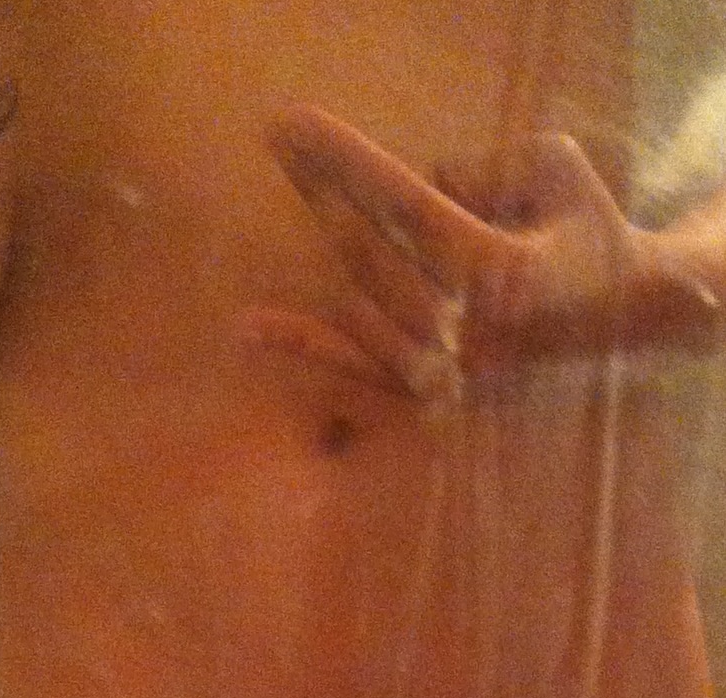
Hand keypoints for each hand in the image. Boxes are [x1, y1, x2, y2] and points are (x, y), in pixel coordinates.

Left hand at [265, 104, 720, 391]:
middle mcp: (467, 332)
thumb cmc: (590, 236)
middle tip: (278, 141)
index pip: (402, 208)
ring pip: (359, 301)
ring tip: (298, 183)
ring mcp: (448, 372)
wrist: (623, 322)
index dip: (343, 163)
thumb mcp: (557, 172)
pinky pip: (358, 372)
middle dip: (320, 189)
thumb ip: (485, 168)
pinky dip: (306, 346)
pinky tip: (250, 328)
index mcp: (501, 273)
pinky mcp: (436, 397)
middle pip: (369, 253)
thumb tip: (421, 186)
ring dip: (326, 238)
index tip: (293, 125)